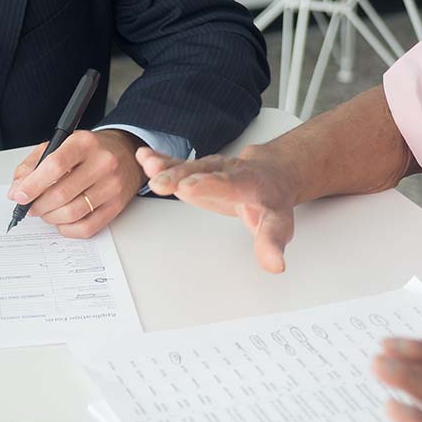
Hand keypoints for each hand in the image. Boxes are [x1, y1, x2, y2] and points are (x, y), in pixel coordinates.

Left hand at [7, 129, 145, 238]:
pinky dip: (68, 229)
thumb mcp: (59, 146)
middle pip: (61, 194)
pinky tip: (62, 221)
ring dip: (52, 218)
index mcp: (84, 143)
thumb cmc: (88, 151)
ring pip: (73, 213)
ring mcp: (112, 186)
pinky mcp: (117, 206)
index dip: (33, 185)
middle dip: (39, 205)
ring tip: (46, 212)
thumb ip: (33, 165)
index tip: (20, 196)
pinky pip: (87, 227)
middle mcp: (102, 163)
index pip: (54, 166)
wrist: (124, 153)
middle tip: (32, 207)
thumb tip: (17, 190)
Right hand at [136, 143, 300, 273]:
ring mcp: (210, 169)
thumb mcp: (278, 223)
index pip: (230, 184)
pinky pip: (177, 165)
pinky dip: (160, 161)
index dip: (210, 185)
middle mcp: (228, 171)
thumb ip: (272, 243)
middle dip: (183, 176)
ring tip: (147, 165)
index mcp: (249, 183)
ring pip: (188, 167)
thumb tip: (275, 264)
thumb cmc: (270, 201)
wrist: (270, 175)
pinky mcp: (196, 172)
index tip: (189, 188)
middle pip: (204, 173)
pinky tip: (143, 157)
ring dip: (167, 168)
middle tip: (162, 183)